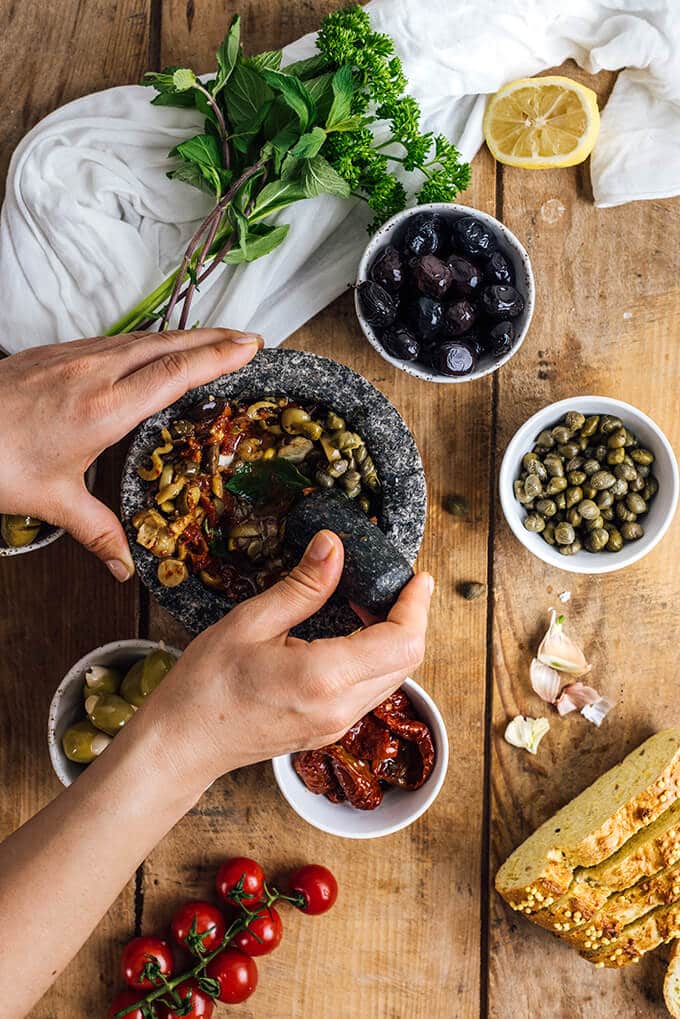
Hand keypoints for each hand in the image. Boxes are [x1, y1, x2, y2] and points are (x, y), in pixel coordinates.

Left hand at [0, 328, 260, 579]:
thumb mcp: (52, 501)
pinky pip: (117, 340)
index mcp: (103, 409)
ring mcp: (74, 356)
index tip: (250, 347)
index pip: (175, 374)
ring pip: (143, 338)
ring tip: (213, 340)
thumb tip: (123, 567)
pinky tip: (152, 351)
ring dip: (184, 336)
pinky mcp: (56, 353)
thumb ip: (97, 531)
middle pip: (168, 344)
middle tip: (249, 337)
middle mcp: (94, 373)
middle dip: (214, 337)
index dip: (217, 358)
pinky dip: (149, 342)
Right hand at [146, 530, 432, 788]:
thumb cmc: (206, 683)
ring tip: (368, 604)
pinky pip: (370, 692)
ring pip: (392, 678)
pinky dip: (374, 660)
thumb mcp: (250, 621)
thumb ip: (302, 586)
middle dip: (410, 618)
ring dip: (393, 640)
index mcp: (323, 676)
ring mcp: (336, 725)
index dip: (416, 606)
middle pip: (407, 661)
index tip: (417, 579)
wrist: (182, 743)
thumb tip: (333, 546)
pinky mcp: (328, 732)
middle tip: (392, 584)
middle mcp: (339, 707)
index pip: (402, 641)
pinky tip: (349, 636)